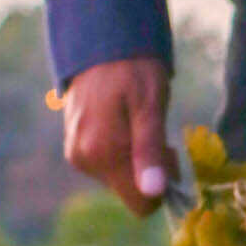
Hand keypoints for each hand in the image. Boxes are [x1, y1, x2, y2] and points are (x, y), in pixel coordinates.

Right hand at [62, 56, 177, 215]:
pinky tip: (122, 123)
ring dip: (136, 159)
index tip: (169, 153)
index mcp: (103, 154)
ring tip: (138, 122)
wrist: (98, 41)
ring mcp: (77, 155)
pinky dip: (121, 151)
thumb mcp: (149, 106)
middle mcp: (85, 160)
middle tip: (156, 133)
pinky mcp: (75, 148)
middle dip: (150, 171)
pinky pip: (107, 165)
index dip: (163, 186)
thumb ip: (149, 150)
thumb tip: (153, 192)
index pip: (141, 204)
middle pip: (131, 191)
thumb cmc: (132, 69)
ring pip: (120, 178)